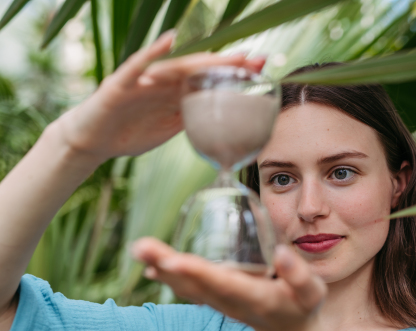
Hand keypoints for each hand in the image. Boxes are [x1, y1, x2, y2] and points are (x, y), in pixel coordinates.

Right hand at [53, 30, 264, 162]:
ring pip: (176, 67)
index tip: (261, 69)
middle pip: (199, 69)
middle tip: (256, 59)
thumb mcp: (168, 129)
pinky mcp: (120, 84)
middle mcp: (162, 81)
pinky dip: (153, 53)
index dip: (234, 74)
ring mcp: (142, 80)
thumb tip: (220, 120)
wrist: (91, 142)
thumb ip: (191, 118)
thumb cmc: (130, 132)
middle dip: (227, 64)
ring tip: (225, 57)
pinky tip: (169, 41)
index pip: (209, 80)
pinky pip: (137, 66)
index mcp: (175, 93)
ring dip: (201, 60)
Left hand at [130, 238, 327, 330]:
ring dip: (161, 267)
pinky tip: (153, 266)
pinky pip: (188, 289)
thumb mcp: (311, 293)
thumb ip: (298, 275)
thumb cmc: (302, 306)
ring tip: (139, 249)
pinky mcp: (214, 299)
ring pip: (186, 286)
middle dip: (167, 264)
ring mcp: (219, 303)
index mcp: (254, 297)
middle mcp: (230, 302)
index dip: (196, 271)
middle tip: (140, 246)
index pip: (221, 283)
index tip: (172, 259)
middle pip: (194, 283)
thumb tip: (281, 252)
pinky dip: (169, 276)